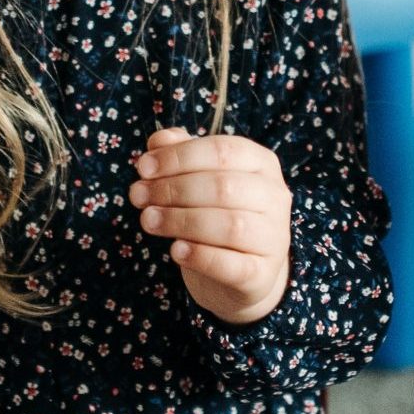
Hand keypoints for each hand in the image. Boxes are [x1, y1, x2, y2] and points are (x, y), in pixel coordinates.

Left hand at [132, 128, 292, 324]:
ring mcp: (274, 237)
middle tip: (138, 196)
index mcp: (261, 163)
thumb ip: (179, 154)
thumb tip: (157, 140)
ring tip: (148, 220)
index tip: (143, 168)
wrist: (241, 270)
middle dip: (173, 189)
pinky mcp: (263, 273)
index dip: (178, 157)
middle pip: (223, 187)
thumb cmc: (215, 213)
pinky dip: (200, 256)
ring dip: (180, 221)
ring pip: (230, 225)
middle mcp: (275, 197)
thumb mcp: (198, 178)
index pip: (222, 150)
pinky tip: (175, 250)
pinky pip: (233, 265)